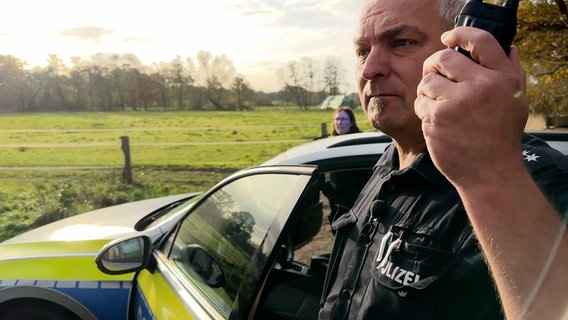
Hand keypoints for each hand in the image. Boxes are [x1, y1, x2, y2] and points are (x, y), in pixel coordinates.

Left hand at [414, 26, 527, 187]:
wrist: (490, 174)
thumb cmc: (502, 137)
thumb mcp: (517, 102)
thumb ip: (512, 73)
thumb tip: (508, 48)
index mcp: (502, 78)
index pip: (480, 41)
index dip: (460, 34)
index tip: (448, 38)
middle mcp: (480, 86)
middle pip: (443, 58)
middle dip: (433, 65)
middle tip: (433, 74)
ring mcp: (456, 103)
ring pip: (427, 82)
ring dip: (426, 91)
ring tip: (437, 104)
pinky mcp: (436, 119)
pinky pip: (420, 103)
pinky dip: (423, 110)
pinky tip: (436, 121)